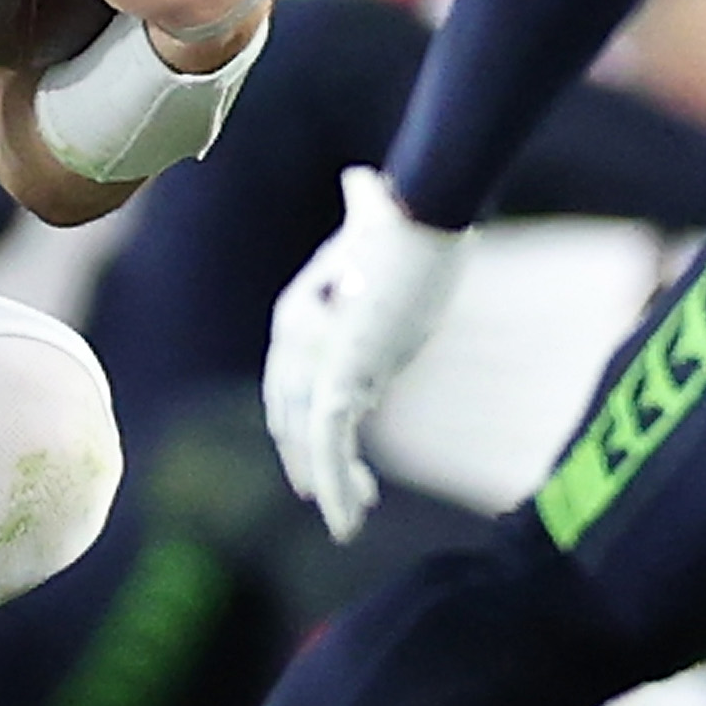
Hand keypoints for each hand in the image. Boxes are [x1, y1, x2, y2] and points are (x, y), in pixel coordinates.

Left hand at [264, 167, 465, 542]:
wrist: (419, 215)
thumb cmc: (403, 215)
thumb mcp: (378, 226)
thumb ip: (365, 217)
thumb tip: (364, 181)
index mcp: (297, 312)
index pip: (287, 384)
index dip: (293, 424)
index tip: (311, 454)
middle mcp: (298, 339)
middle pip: (289, 414)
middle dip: (304, 459)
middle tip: (321, 499)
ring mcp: (317, 359)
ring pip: (311, 438)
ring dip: (327, 485)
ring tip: (344, 524)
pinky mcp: (341, 374)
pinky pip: (331, 441)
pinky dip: (334, 482)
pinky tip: (345, 517)